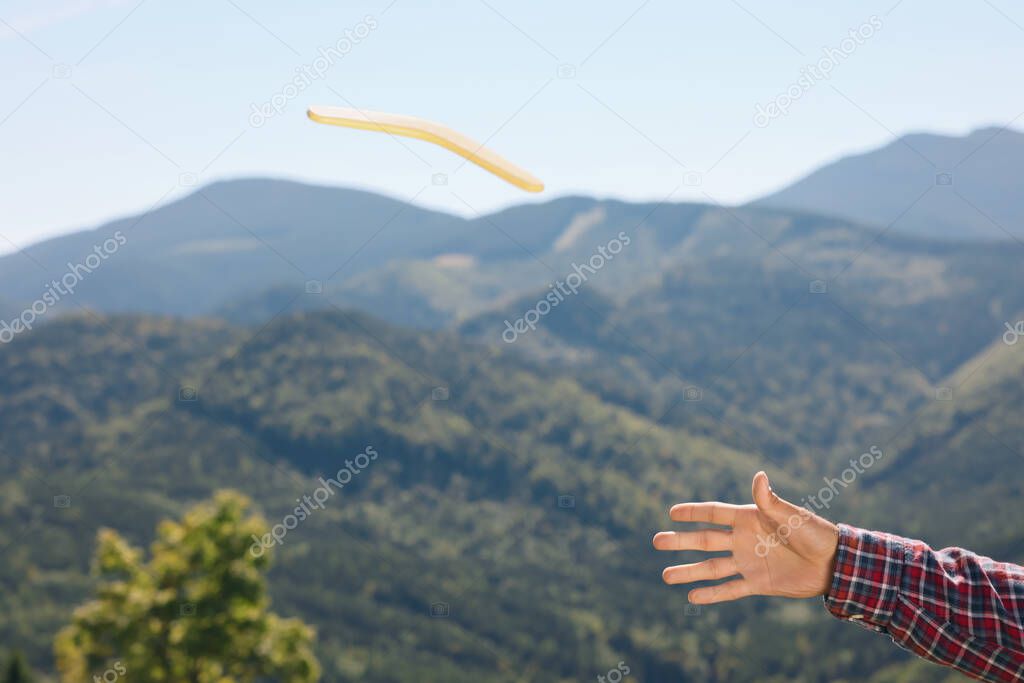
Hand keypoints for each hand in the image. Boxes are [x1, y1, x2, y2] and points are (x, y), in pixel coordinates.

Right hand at [653, 471, 839, 603]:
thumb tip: (759, 476)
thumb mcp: (790, 516)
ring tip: (666, 575)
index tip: (671, 512)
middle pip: (705, 540)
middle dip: (680, 541)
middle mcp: (743, 540)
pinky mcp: (757, 583)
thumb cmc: (813, 532)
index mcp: (749, 518)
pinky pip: (729, 589)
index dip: (693, 512)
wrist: (833, 563)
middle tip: (656, 541)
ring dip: (688, 570)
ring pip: (711, 567)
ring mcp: (748, 562)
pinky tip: (692, 596)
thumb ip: (770, 500)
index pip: (714, 513)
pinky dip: (712, 594)